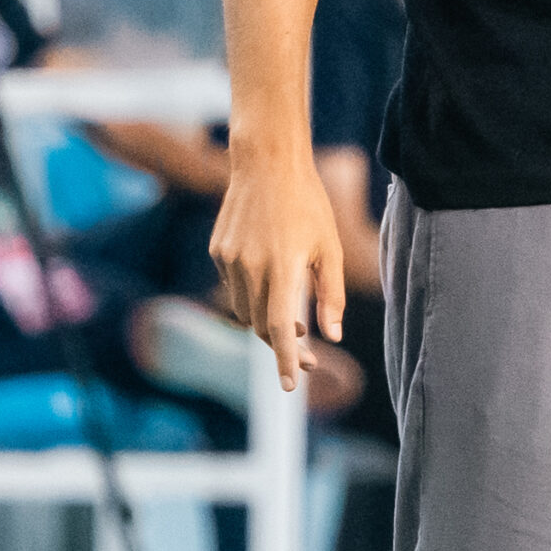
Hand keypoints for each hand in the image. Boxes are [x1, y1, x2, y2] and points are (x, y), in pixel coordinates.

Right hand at [209, 142, 345, 393]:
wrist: (267, 164)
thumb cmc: (308, 205)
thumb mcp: (329, 248)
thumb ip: (331, 295)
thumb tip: (332, 336)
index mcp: (282, 268)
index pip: (279, 328)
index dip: (285, 359)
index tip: (289, 386)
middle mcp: (250, 267)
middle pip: (261, 326)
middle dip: (283, 346)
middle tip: (310, 357)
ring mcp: (229, 260)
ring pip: (245, 311)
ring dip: (267, 323)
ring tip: (295, 321)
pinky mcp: (218, 252)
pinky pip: (235, 288)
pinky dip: (253, 297)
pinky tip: (272, 284)